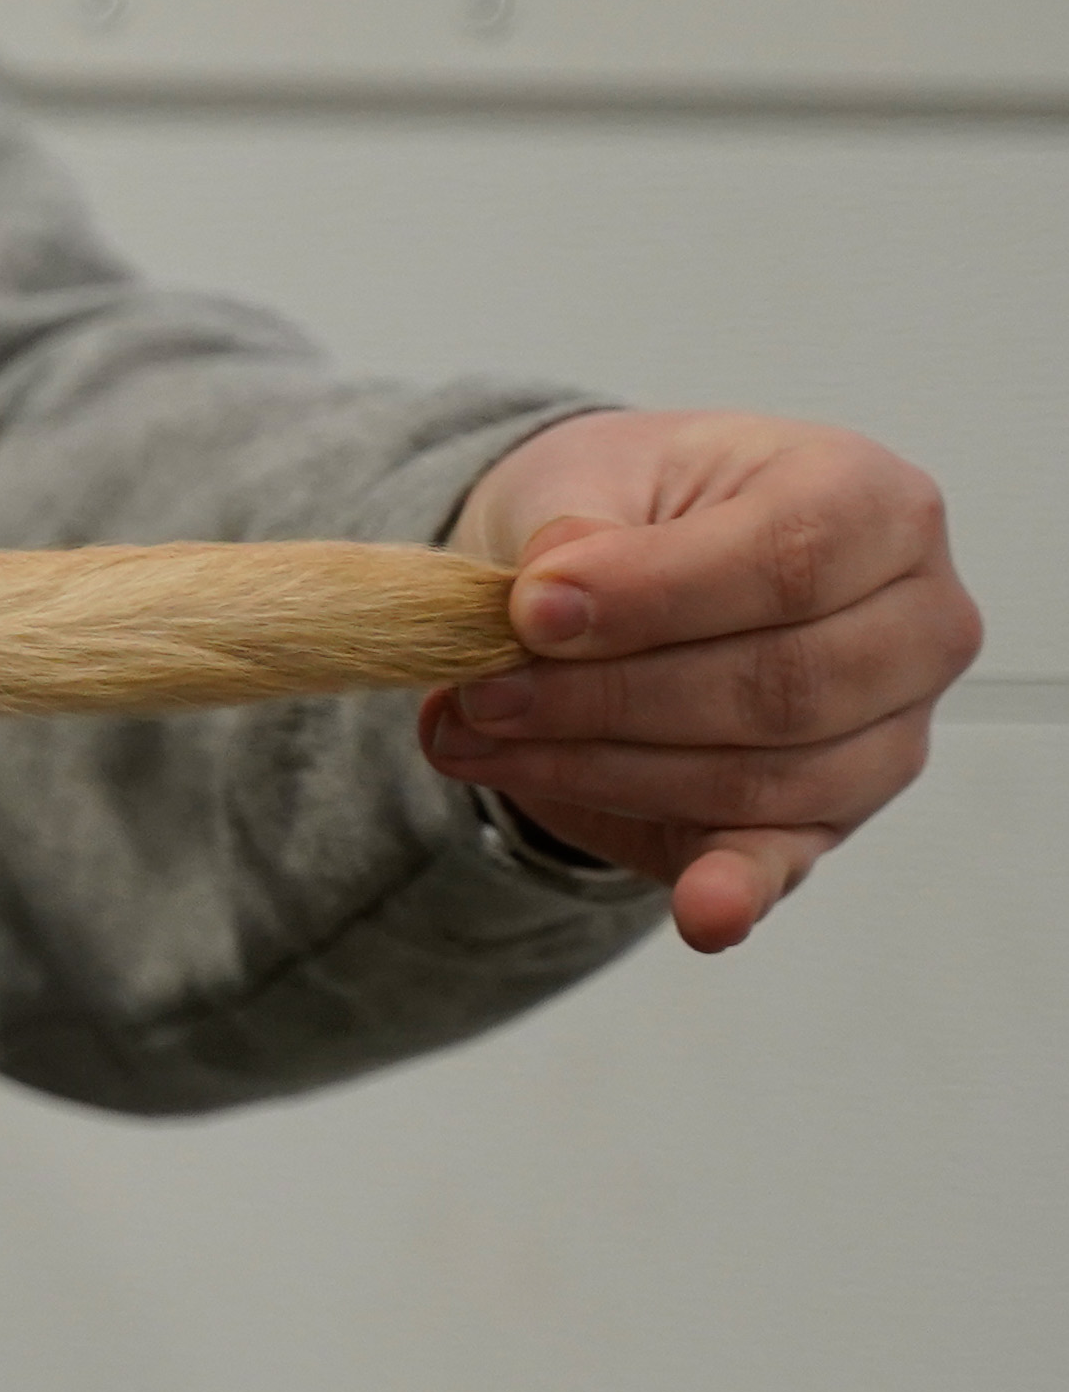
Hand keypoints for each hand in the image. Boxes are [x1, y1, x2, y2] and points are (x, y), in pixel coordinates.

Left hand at [420, 409, 978, 954]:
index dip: (653, 593)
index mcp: (874, 504)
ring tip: (475, 737)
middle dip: (607, 696)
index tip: (530, 609)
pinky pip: (781, 863)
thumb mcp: (592, 476)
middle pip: (779, 684)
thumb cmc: (631, 513)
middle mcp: (915, 622)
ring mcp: (885, 732)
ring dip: (597, 768)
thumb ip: (575, 525)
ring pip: (757, 776)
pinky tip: (703, 914)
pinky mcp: (823, 820)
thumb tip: (548, 593)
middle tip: (479, 691)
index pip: (789, 558)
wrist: (619, 573)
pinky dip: (736, 892)